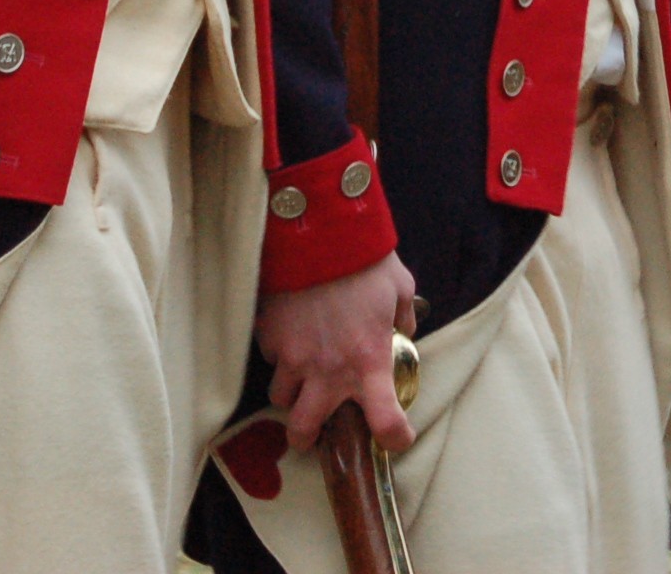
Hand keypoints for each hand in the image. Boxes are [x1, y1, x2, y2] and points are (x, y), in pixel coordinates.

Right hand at [256, 252, 418, 455]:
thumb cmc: (364, 259)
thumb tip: (402, 330)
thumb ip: (402, 316)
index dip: (393, 437)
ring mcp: (292, 357)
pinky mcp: (269, 337)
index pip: (385, 421)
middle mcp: (328, 370)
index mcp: (368, 361)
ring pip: (281, 398)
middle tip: (314, 432)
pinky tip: (291, 333)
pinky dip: (280, 354)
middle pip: (305, 432)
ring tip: (301, 377)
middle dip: (307, 439)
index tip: (395, 437)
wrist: (316, 231)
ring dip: (291, 394)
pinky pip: (271, 358)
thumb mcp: (399, 286)